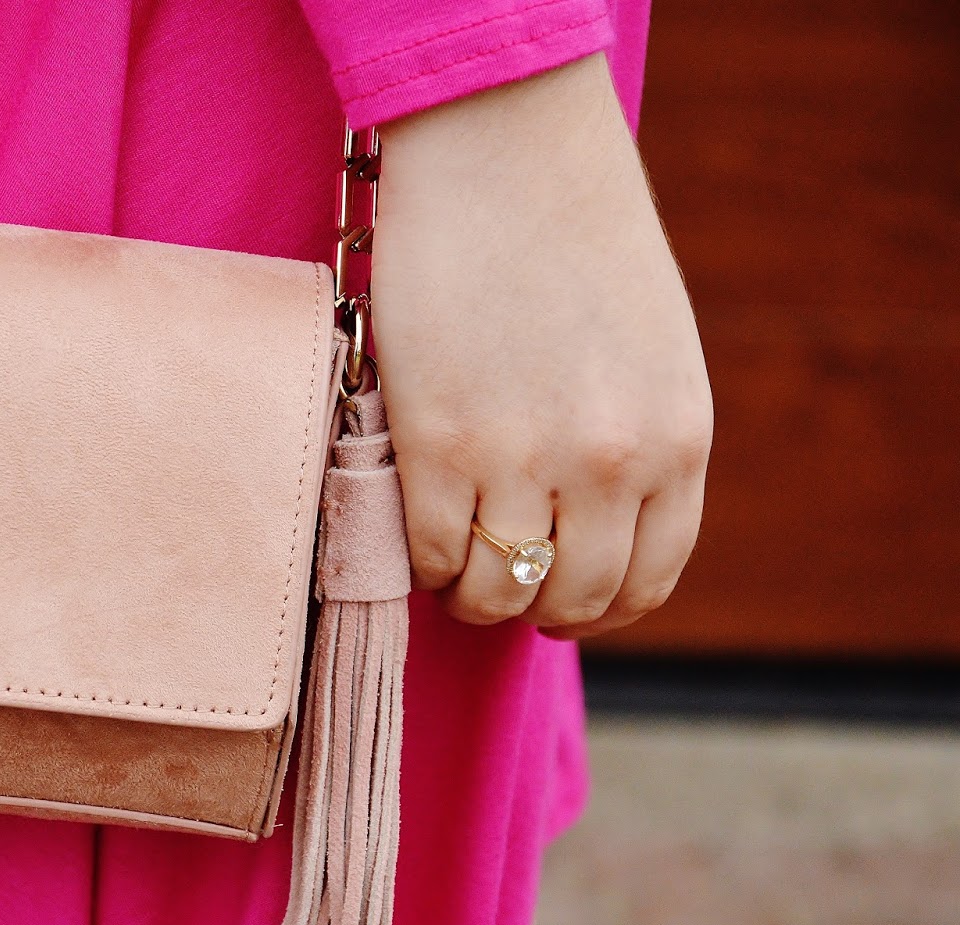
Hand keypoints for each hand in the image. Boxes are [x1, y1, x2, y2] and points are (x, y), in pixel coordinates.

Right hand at [372, 53, 711, 639]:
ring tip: (454, 565)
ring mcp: (523, 458)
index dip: (599, 605)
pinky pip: (431, 554)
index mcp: (678, 438)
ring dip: (474, 597)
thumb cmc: (574, 232)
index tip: (561, 593)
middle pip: (573, 600)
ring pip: (498, 594)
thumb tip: (591, 525)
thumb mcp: (651, 349)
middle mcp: (612, 462)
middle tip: (498, 583)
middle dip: (534, 608)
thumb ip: (638, 440)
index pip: (650, 580)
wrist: (504, 144)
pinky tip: (419, 528)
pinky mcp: (437, 441)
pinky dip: (424, 561)